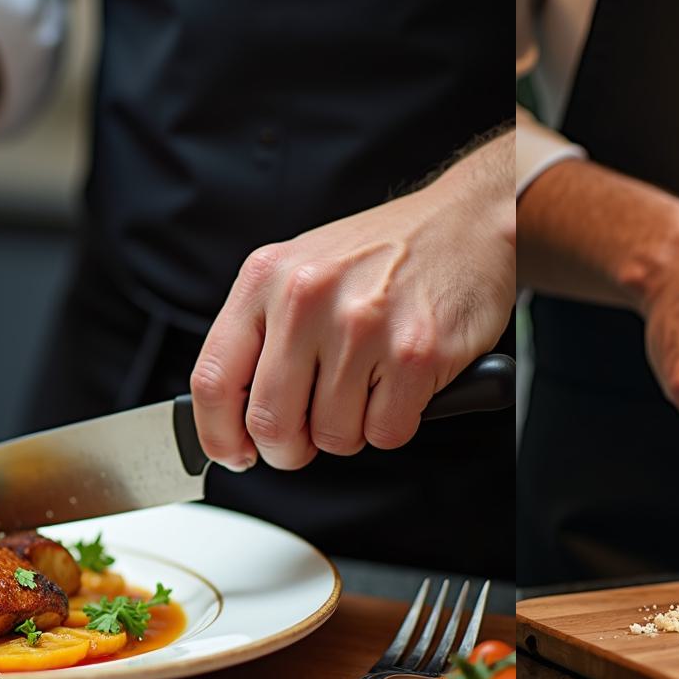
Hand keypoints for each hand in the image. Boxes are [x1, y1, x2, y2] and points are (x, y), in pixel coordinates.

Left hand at [191, 134, 514, 471]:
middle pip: (270, 423)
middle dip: (289, 449)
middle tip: (309, 436)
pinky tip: (402, 384)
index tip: (234, 453)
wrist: (466, 225)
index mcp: (267, 278)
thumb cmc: (384, 256)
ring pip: (332, 436)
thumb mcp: (302, 272)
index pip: (213, 380)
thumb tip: (237, 418)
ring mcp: (361, 327)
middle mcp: (307, 298)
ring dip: (351, 431)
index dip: (217, 435)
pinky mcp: (414, 354)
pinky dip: (394, 424)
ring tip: (369, 386)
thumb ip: (265, 336)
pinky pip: (385, 433)